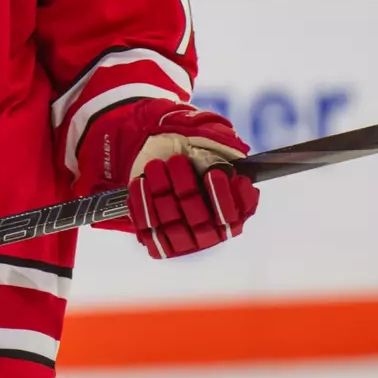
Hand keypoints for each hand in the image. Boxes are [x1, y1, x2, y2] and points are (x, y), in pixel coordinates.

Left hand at [80, 99, 259, 258]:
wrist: (152, 147)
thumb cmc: (187, 144)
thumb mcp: (208, 136)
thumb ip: (223, 142)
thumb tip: (236, 156)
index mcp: (232, 207)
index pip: (236, 214)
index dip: (225, 197)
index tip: (214, 173)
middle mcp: (212, 228)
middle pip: (202, 219)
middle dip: (187, 188)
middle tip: (177, 161)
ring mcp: (186, 238)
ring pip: (175, 225)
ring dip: (163, 194)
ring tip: (155, 166)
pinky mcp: (159, 241)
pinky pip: (150, 231)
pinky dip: (143, 205)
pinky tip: (141, 182)